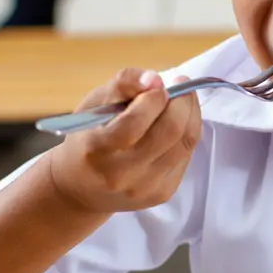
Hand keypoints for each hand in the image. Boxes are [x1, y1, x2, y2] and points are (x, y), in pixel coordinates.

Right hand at [49, 68, 200, 214]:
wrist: (82, 189)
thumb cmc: (87, 139)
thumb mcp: (93, 105)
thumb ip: (122, 85)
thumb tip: (155, 79)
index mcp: (96, 149)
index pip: (134, 121)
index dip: (154, 97)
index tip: (158, 83)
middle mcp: (122, 173)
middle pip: (169, 131)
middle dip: (181, 102)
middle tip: (179, 84)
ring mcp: (145, 187)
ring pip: (184, 143)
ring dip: (190, 114)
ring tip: (184, 99)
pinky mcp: (162, 194)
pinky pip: (186, 156)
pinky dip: (188, 133)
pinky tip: (180, 122)